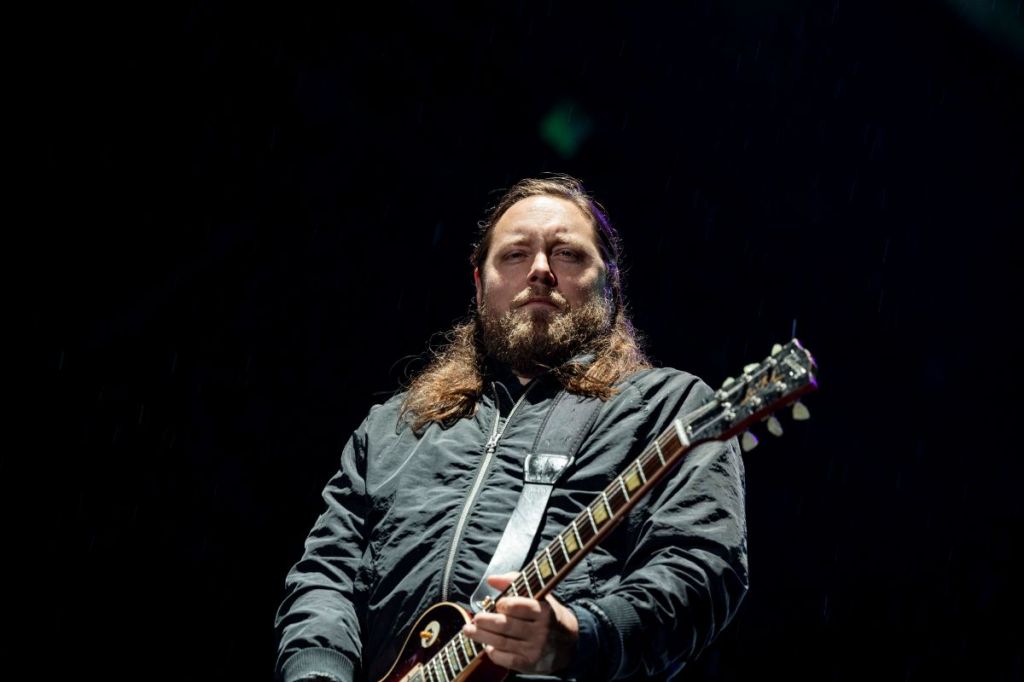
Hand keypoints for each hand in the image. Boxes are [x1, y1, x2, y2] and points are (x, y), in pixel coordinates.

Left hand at [461, 572, 578, 673]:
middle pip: (507, 626)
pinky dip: (494, 654)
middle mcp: (541, 631)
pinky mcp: (530, 664)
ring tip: (469, 630)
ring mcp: (535, 649)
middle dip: (487, 621)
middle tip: (476, 617)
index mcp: (544, 611)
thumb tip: (491, 579)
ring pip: (503, 642)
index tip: (498, 603)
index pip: (520, 607)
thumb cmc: (548, 614)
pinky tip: (487, 647)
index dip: (505, 604)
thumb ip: (515, 582)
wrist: (569, 643)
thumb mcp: (539, 596)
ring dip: (482, 636)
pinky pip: (507, 660)